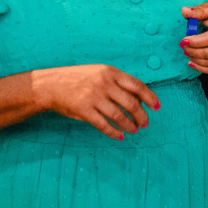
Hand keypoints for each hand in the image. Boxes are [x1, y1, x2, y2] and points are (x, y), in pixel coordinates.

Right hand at [32, 64, 159, 140]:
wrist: (50, 85)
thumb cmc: (78, 79)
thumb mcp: (99, 73)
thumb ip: (117, 82)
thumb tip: (139, 98)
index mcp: (110, 72)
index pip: (137, 85)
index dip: (150, 97)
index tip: (157, 107)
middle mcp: (104, 83)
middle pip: (131, 102)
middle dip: (142, 115)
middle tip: (145, 123)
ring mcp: (93, 97)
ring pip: (119, 115)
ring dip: (130, 125)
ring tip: (135, 130)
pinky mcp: (84, 110)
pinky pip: (103, 125)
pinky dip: (114, 132)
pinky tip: (120, 136)